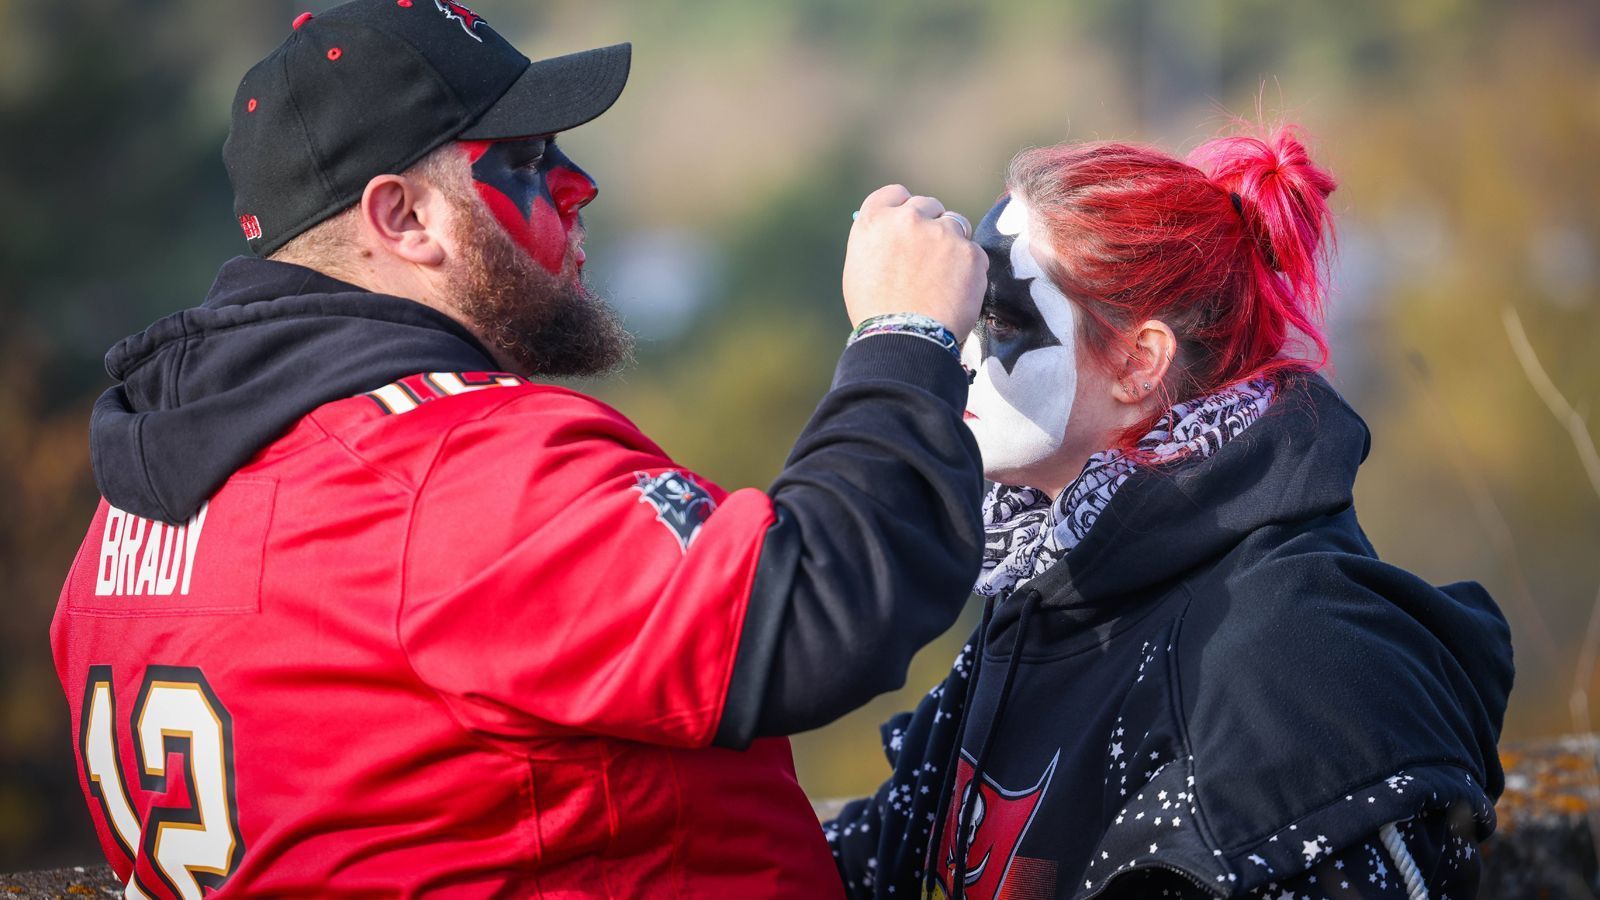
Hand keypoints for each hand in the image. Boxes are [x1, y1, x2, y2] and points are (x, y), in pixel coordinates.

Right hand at [842, 185, 986, 336]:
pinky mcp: (970, 252)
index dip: (904, 208)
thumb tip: (892, 233)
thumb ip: (877, 243)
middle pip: (928, 205)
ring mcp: (942, 233)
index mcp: (875, 220)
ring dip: (952, 244)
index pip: (895, 194)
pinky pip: (974, 253)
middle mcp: (908, 218)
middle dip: (930, 224)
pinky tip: (955, 293)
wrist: (904, 339)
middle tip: (929, 254)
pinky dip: (969, 270)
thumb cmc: (875, 313)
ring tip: (942, 279)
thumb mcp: (860, 270)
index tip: (909, 222)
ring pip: (955, 225)